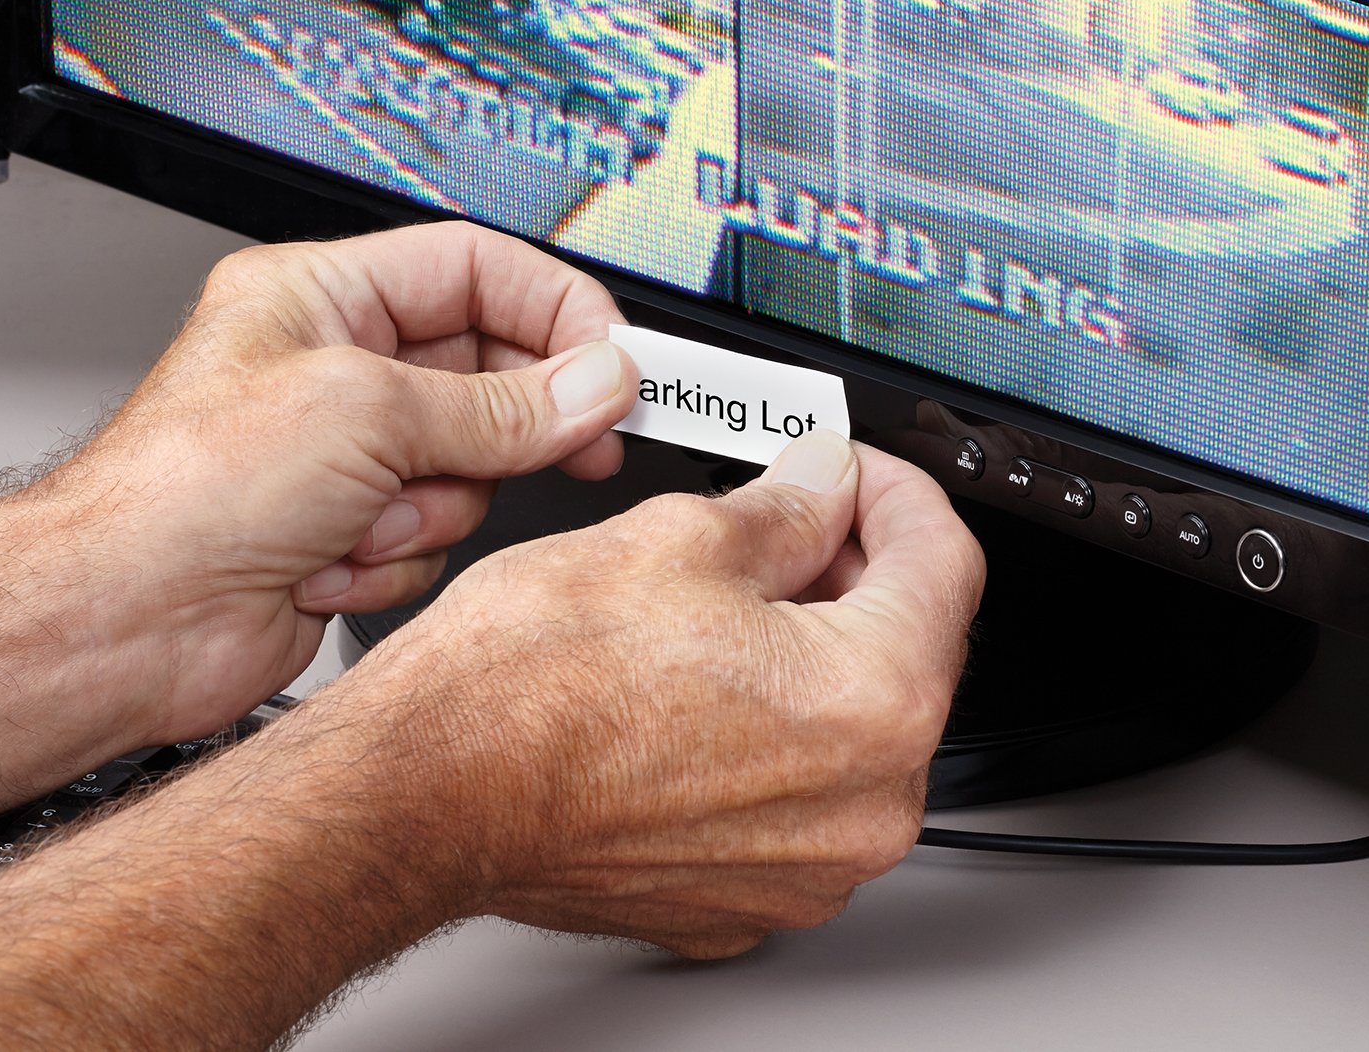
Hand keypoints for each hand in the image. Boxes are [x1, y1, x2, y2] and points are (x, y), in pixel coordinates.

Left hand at [0, 221, 636, 793]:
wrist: (120, 630)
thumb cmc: (181, 496)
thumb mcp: (365, 413)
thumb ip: (502, 404)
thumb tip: (596, 382)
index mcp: (323, 297)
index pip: (476, 270)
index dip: (556, 307)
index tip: (617, 354)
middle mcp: (341, 368)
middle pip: (488, 370)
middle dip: (522, 417)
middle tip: (591, 434)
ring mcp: (353, 452)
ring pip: (475, 463)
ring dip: (434, 501)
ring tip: (370, 513)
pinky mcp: (359, 526)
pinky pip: (442, 528)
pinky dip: (401, 552)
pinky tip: (331, 560)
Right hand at [379, 430, 983, 957]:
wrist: (423, 795)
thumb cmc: (526, 685)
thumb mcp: (679, 538)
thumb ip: (789, 506)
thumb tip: (824, 484)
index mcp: (872, 702)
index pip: (945, 564)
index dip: (900, 492)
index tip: (860, 472)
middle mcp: (862, 806)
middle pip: (908, 647)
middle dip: (856, 569)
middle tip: (793, 517)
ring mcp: (806, 866)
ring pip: (853, 723)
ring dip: (815, 649)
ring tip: (730, 600)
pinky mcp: (747, 894)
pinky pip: (799, 792)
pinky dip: (775, 728)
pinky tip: (706, 683)